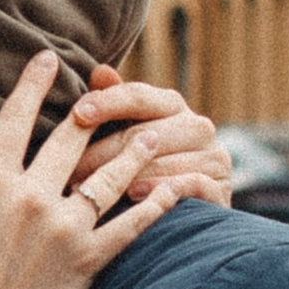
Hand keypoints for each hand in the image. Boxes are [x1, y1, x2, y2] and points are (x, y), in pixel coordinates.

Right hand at [0, 53, 172, 288]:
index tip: (47, 58)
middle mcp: (32, 198)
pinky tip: (174, 189)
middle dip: (92, 109)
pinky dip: (155, 207)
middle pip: (70, 139)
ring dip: (135, 150)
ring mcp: (65, 229)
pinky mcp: (89, 261)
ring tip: (156, 131)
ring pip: (110, 176)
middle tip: (109, 90)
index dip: (33, 85)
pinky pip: (130, 226)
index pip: (15, 120)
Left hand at [64, 65, 233, 214]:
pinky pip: (189, 184)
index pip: (137, 95)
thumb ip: (116, 104)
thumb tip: (100, 71)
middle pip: (143, 133)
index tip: (77, 114)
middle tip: (68, 170)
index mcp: (172, 105)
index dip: (106, 102)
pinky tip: (133, 196)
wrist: (191, 217)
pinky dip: (160, 189)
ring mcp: (213, 156)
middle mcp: (197, 125)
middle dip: (101, 152)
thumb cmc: (148, 168)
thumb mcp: (130, 133)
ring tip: (88, 191)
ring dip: (122, 176)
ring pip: (161, 160)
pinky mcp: (221, 188)